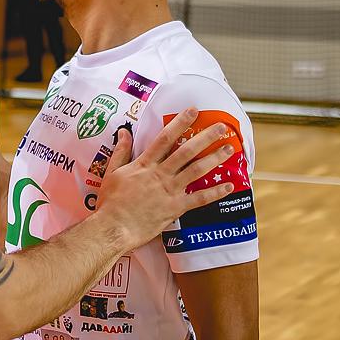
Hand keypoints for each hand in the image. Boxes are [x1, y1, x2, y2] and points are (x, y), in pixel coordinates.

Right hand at [94, 108, 235, 250]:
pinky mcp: (176, 208)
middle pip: (186, 151)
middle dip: (205, 137)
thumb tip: (123, 131)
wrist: (114, 227)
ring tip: (229, 149)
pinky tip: (229, 186)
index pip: (165, 139)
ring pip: (196, 170)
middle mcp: (160, 174)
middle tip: (221, 127)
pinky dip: (215, 193)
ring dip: (214, 159)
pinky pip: (199, 199)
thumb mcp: (111, 172)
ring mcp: (170, 191)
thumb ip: (120, 151)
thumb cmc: (110, 202)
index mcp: (145, 164)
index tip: (193, 111)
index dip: (180, 123)